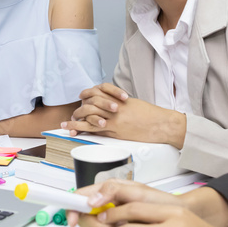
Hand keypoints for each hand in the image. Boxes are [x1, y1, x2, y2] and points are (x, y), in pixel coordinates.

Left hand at [63, 86, 185, 147]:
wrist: (161, 124)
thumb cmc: (150, 115)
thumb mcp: (134, 104)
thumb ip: (120, 104)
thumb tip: (111, 106)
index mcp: (118, 99)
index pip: (97, 93)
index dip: (87, 95)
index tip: (81, 97)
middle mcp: (114, 107)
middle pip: (90, 105)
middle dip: (79, 110)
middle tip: (72, 115)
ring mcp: (114, 120)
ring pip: (89, 118)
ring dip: (76, 122)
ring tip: (66, 126)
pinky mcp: (116, 132)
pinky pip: (97, 131)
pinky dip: (85, 131)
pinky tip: (76, 134)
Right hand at [66, 179, 183, 226]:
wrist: (178, 219)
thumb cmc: (160, 203)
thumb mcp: (137, 191)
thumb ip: (113, 190)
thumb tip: (91, 200)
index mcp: (108, 191)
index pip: (80, 197)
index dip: (72, 208)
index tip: (74, 219)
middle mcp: (107, 206)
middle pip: (86, 218)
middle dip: (97, 224)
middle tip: (114, 224)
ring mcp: (112, 222)